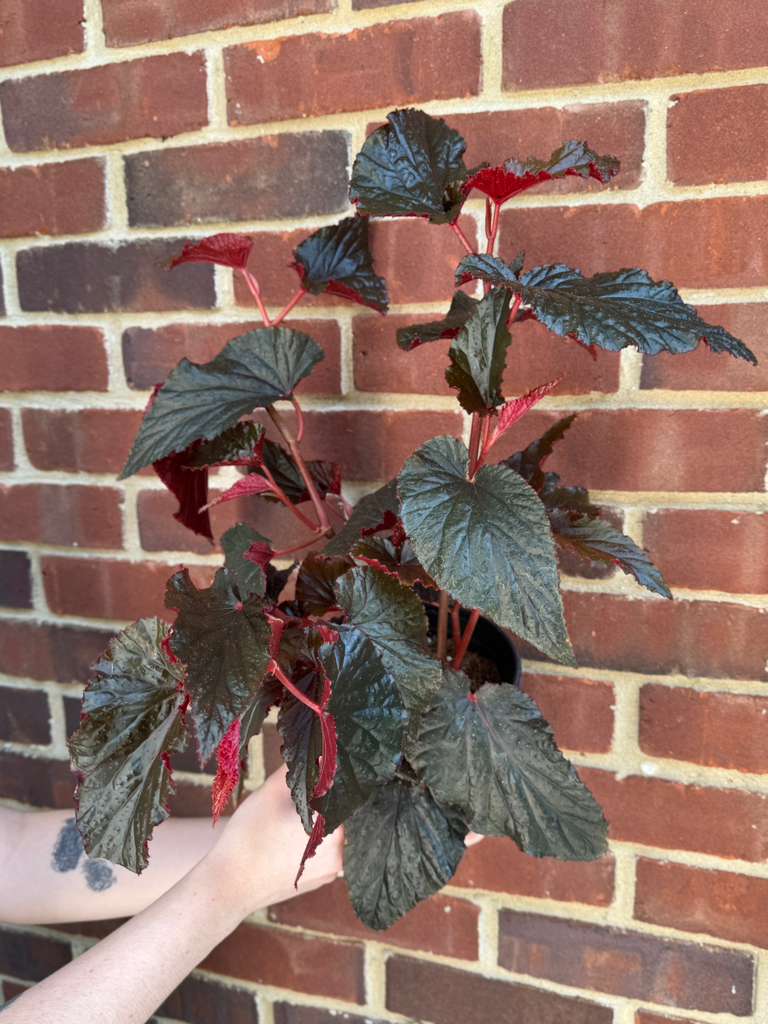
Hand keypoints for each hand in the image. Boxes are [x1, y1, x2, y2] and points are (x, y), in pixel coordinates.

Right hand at [205, 767, 343, 916]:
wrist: (227, 886)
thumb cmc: (248, 837)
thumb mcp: (269, 792)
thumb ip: (294, 769)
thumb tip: (312, 750)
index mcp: (331, 825)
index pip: (335, 791)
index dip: (320, 779)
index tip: (304, 774)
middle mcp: (338, 851)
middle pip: (332, 812)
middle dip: (313, 802)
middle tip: (286, 802)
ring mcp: (330, 870)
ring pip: (326, 831)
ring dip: (310, 822)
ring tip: (280, 823)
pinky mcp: (318, 881)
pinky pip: (319, 851)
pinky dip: (305, 842)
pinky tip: (282, 840)